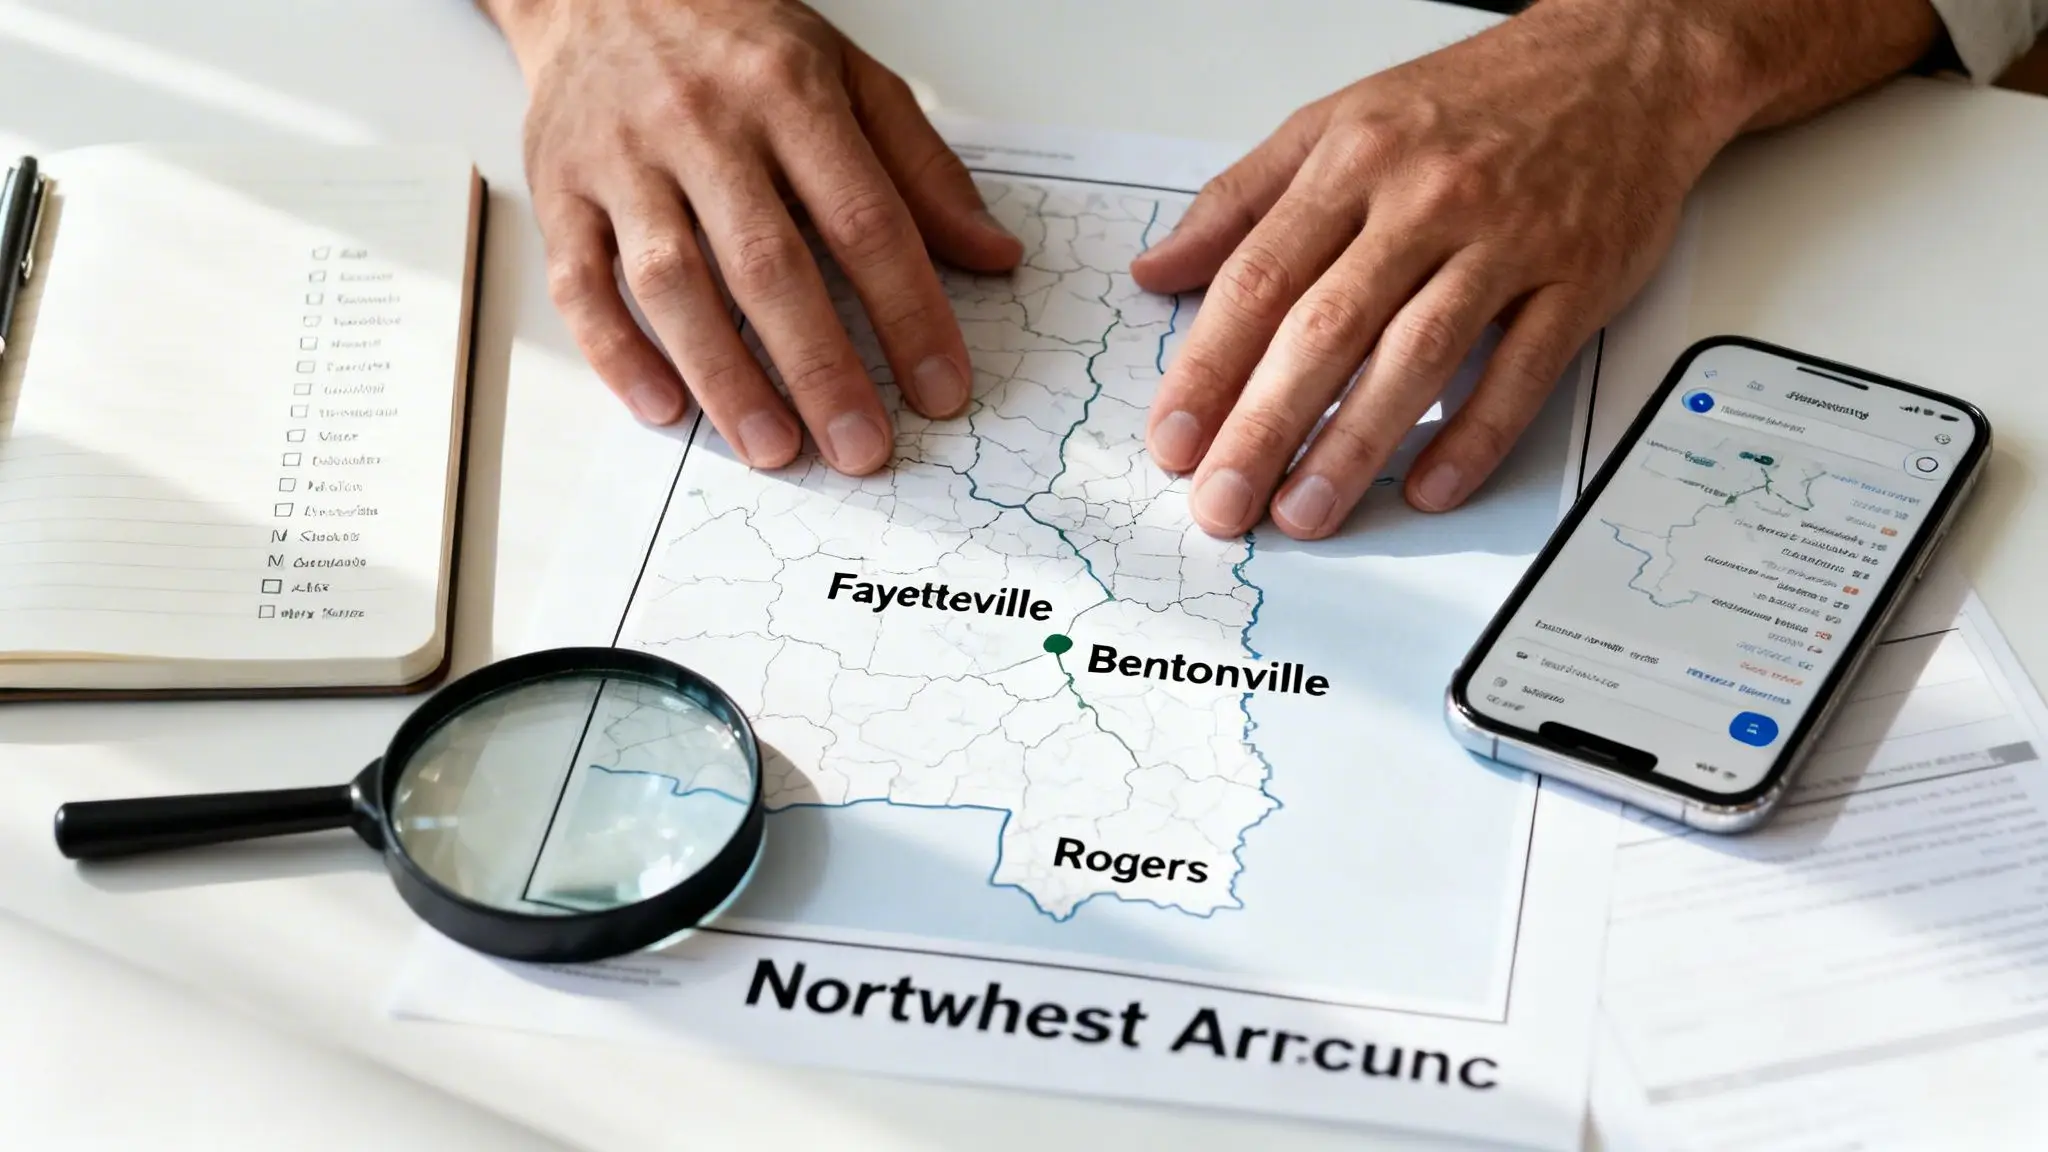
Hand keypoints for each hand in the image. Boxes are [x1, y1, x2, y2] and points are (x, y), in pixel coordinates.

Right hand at [491, 0, 1023, 472]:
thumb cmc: (735, 40)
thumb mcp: (848, 75)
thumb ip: (921, 169)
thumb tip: (993, 254)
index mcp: (787, 94)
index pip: (862, 219)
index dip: (908, 311)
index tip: (940, 387)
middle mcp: (701, 126)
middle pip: (768, 264)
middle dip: (820, 369)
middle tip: (861, 447)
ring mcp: (621, 161)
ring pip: (672, 283)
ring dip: (725, 376)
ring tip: (775, 448)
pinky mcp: (560, 192)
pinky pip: (581, 284)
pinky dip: (618, 354)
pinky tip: (664, 408)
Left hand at [1131, 0, 1754, 538]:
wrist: (1623, 61)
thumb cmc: (1473, 100)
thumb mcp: (1338, 119)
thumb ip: (1240, 201)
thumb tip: (1158, 271)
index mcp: (1354, 160)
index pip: (1260, 277)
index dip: (1208, 366)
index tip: (1174, 437)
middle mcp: (1425, 200)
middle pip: (1325, 328)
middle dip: (1262, 426)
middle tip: (1222, 500)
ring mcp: (1506, 241)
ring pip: (1416, 356)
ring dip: (1354, 447)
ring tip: (1303, 513)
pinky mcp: (1576, 278)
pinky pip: (1521, 371)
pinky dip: (1474, 435)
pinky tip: (1430, 487)